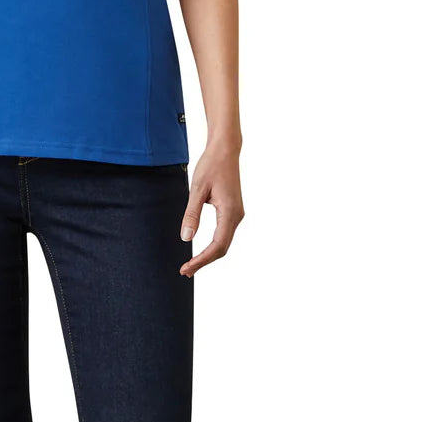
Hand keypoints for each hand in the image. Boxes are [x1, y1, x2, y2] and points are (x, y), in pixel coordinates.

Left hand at [179, 138, 243, 277]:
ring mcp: (237, 214)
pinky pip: (225, 234)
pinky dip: (213, 245)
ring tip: (191, 264)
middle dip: (204, 261)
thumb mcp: (197, 189)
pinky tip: (202, 249)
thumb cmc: (211, 166)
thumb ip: (192, 214)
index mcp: (229, 212)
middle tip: (185, 271)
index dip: (202, 260)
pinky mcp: (233, 210)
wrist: (225, 150)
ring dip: (209, 255)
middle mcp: (236, 216)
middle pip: (222, 248)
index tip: (187, 268)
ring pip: (224, 242)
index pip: (217, 246)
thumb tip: (186, 238)